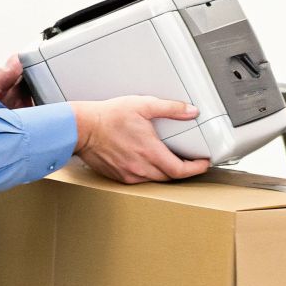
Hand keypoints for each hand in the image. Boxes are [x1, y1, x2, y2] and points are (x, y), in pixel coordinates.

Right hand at [70, 97, 210, 183]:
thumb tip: (190, 111)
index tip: (203, 164)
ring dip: (165, 172)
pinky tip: (148, 162)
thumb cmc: (108, 116)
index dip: (196, 169)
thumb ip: (170, 108)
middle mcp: (140, 167)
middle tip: (190, 161)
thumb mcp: (143, 105)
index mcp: (149, 152)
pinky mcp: (118, 177)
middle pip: (170, 177)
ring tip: (171, 161)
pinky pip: (140, 180)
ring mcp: (129, 175)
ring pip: (155, 179)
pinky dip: (149, 173)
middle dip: (183, 170)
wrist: (82, 128)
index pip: (180, 170)